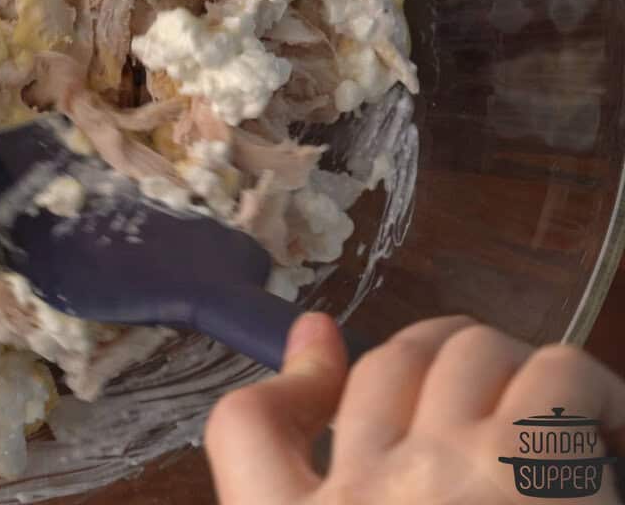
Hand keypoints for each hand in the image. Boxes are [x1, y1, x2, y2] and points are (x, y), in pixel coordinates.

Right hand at [205, 313, 624, 503]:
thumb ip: (305, 480)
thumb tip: (319, 353)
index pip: (245, 425)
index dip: (293, 378)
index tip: (320, 345)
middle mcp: (357, 499)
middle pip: (385, 365)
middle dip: (437, 360)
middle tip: (487, 396)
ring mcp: (438, 478)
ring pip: (465, 350)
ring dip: (510, 366)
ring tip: (552, 406)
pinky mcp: (526, 472)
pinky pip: (554, 372)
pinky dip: (585, 385)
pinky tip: (600, 420)